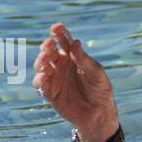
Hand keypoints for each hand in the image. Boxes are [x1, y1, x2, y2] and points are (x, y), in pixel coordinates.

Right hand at [33, 23, 119, 141]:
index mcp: (73, 56)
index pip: (64, 41)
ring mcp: (54, 78)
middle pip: (49, 52)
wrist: (99, 114)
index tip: (56, 27)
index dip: (59, 33)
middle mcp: (61, 65)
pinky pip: (42, 85)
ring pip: (41, 66)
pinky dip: (40, 80)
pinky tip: (44, 76)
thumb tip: (75, 43)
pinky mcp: (50, 93)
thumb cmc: (100, 90)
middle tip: (49, 44)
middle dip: (47, 47)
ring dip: (41, 61)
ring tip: (46, 58)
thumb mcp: (96, 73)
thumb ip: (84, 60)